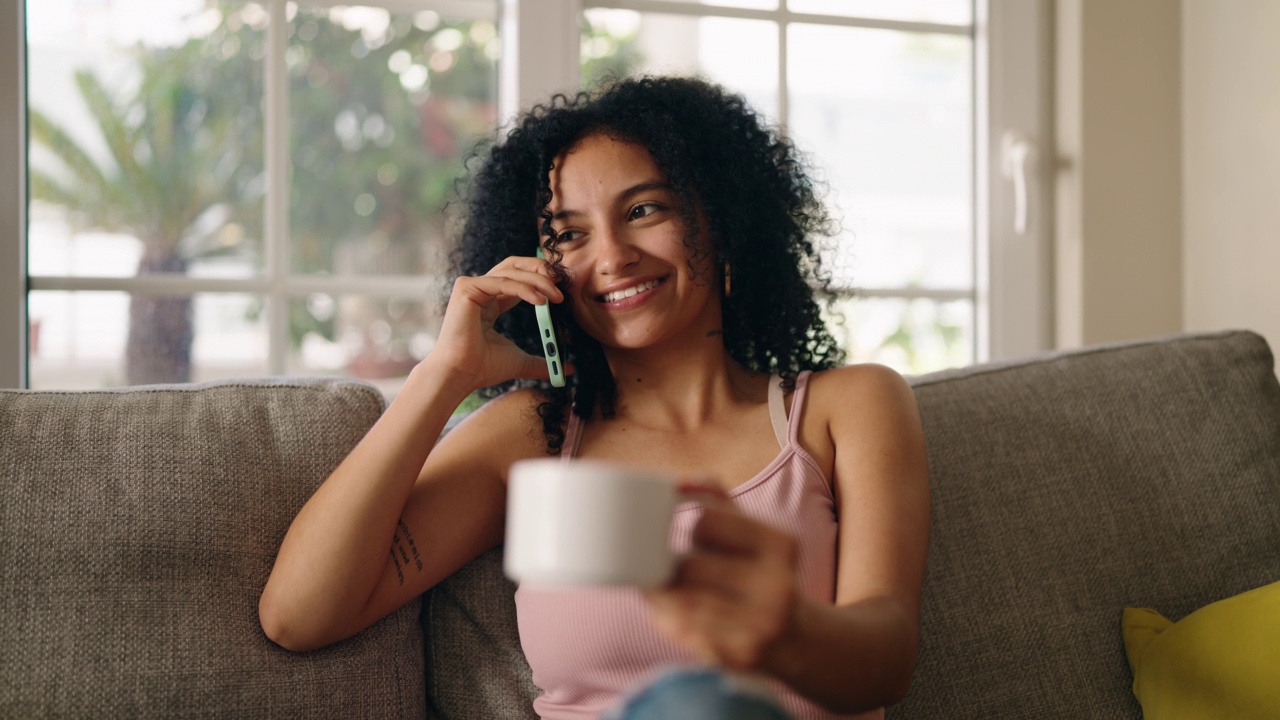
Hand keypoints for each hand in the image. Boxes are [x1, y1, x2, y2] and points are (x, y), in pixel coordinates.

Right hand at [428, 255, 565, 390]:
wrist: (462, 375)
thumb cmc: (482, 368)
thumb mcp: (521, 361)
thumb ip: (543, 361)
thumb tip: (567, 370)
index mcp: (490, 302)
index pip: (518, 278)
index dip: (540, 278)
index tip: (561, 287)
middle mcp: (480, 290)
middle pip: (514, 266)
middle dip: (540, 269)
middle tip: (561, 280)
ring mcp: (472, 287)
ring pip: (512, 272)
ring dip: (539, 281)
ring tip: (557, 296)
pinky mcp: (467, 288)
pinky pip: (503, 282)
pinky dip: (525, 289)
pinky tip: (541, 301)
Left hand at [645, 482, 800, 670]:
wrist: (798, 640)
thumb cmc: (762, 576)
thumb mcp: (754, 533)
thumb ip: (718, 499)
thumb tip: (683, 481)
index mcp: (781, 545)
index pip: (705, 521)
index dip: (688, 531)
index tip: (689, 538)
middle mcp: (776, 584)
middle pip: (688, 567)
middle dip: (671, 569)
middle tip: (670, 572)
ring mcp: (761, 623)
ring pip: (679, 601)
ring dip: (662, 597)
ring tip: (669, 595)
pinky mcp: (741, 653)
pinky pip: (682, 631)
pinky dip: (669, 621)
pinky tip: (676, 618)